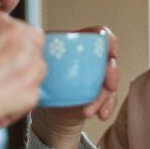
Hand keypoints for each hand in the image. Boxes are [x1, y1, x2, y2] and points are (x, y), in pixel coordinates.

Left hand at [31, 26, 119, 148]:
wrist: (49, 108)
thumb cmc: (44, 81)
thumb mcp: (40, 66)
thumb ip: (40, 58)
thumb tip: (38, 57)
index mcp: (78, 45)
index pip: (100, 35)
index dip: (109, 41)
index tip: (111, 53)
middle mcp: (91, 59)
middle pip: (109, 60)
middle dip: (111, 74)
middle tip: (108, 86)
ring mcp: (98, 77)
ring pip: (110, 83)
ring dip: (103, 97)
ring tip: (90, 110)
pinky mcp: (101, 94)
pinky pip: (110, 99)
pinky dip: (107, 107)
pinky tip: (102, 114)